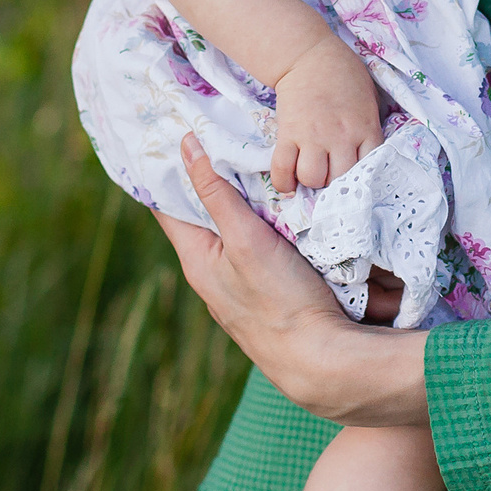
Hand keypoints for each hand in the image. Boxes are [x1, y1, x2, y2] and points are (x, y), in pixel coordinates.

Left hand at [152, 133, 430, 427]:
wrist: (323, 360)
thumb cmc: (279, 301)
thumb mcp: (245, 239)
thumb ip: (216, 193)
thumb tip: (186, 145)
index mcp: (196, 259)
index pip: (167, 203)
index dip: (167, 168)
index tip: (170, 130)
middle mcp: (212, 271)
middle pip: (202, 212)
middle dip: (206, 176)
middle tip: (216, 130)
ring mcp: (241, 280)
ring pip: (233, 226)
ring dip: (239, 196)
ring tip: (247, 153)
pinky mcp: (269, 285)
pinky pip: (258, 241)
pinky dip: (262, 216)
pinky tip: (277, 196)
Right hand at [270, 34, 383, 193]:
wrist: (308, 54)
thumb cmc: (343, 74)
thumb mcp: (370, 98)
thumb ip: (371, 127)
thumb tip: (369, 156)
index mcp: (365, 128)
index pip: (370, 169)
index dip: (361, 178)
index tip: (353, 178)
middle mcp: (342, 136)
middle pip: (340, 179)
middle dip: (335, 183)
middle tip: (329, 174)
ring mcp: (313, 136)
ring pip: (313, 178)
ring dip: (310, 181)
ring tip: (309, 172)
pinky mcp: (288, 133)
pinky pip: (282, 169)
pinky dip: (283, 182)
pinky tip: (287, 182)